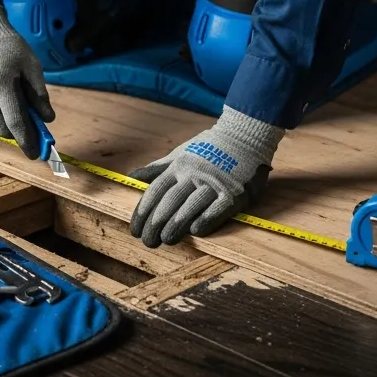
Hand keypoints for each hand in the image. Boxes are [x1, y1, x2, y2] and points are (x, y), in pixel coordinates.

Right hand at [0, 3, 53, 159]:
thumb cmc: (9, 47)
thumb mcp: (32, 65)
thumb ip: (40, 94)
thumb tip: (48, 120)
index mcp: (1, 86)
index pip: (16, 123)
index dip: (27, 141)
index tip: (36, 154)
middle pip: (3, 129)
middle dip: (19, 133)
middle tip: (33, 129)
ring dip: (6, 124)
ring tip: (15, 107)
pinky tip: (0, 101)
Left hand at [128, 107, 283, 246]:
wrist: (244, 136)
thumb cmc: (209, 148)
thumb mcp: (180, 153)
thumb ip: (157, 168)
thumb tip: (132, 177)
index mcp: (178, 166)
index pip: (156, 191)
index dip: (144, 211)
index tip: (135, 229)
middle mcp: (193, 174)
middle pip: (170, 201)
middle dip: (156, 223)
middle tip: (147, 241)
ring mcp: (214, 183)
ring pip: (191, 206)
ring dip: (177, 225)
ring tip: (166, 240)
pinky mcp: (234, 192)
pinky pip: (218, 208)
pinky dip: (207, 219)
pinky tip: (196, 232)